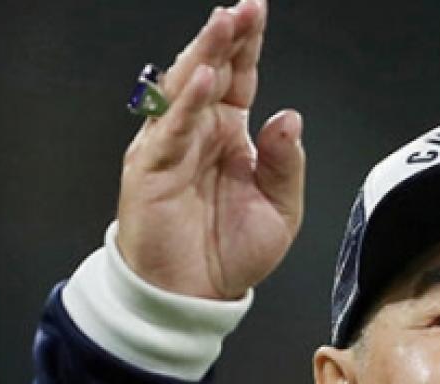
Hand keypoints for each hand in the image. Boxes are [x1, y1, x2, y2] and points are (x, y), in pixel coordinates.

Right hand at [116, 0, 304, 299]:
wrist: (195, 299)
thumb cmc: (231, 254)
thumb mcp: (280, 210)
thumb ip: (287, 163)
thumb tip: (289, 116)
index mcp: (229, 134)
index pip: (240, 77)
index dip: (247, 44)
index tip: (258, 9)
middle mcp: (198, 132)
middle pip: (211, 71)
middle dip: (225, 37)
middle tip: (243, 6)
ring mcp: (170, 147)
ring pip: (185, 91)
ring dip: (204, 55)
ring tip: (223, 24)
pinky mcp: (150, 171)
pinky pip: (168, 131)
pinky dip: (185, 105)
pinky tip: (204, 79)